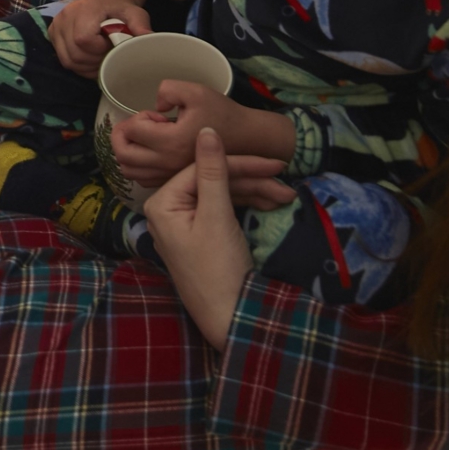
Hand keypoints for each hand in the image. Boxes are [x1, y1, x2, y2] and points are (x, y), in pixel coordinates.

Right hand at [49, 0, 149, 78]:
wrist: (103, 1)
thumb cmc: (119, 8)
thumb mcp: (134, 13)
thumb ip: (140, 25)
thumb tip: (148, 38)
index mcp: (84, 9)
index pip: (84, 40)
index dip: (99, 50)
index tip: (111, 46)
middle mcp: (65, 17)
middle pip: (76, 54)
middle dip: (95, 62)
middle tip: (109, 56)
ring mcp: (56, 26)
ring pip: (68, 61)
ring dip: (87, 67)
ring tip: (101, 59)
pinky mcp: (53, 35)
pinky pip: (64, 60)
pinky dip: (79, 66)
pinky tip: (91, 60)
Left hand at [111, 83, 250, 182]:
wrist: (247, 142)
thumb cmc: (222, 115)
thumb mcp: (196, 91)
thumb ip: (168, 89)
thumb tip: (156, 106)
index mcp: (169, 142)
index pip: (130, 132)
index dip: (137, 118)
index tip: (158, 115)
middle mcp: (165, 164)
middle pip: (122, 155)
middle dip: (123, 135)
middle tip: (142, 124)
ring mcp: (168, 177)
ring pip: (128, 170)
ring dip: (130, 150)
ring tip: (149, 138)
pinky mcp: (173, 183)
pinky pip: (143, 179)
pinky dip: (139, 164)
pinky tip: (155, 151)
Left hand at [145, 128, 281, 349]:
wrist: (231, 320)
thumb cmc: (219, 268)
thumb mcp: (217, 216)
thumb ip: (213, 171)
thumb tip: (205, 129)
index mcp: (162, 203)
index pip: (202, 169)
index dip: (239, 164)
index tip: (273, 162)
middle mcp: (169, 210)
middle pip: (213, 181)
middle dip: (251, 180)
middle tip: (284, 178)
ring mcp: (186, 224)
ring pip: (222, 195)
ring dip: (254, 192)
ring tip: (286, 194)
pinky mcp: (202, 236)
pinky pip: (224, 210)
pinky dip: (248, 206)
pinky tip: (273, 203)